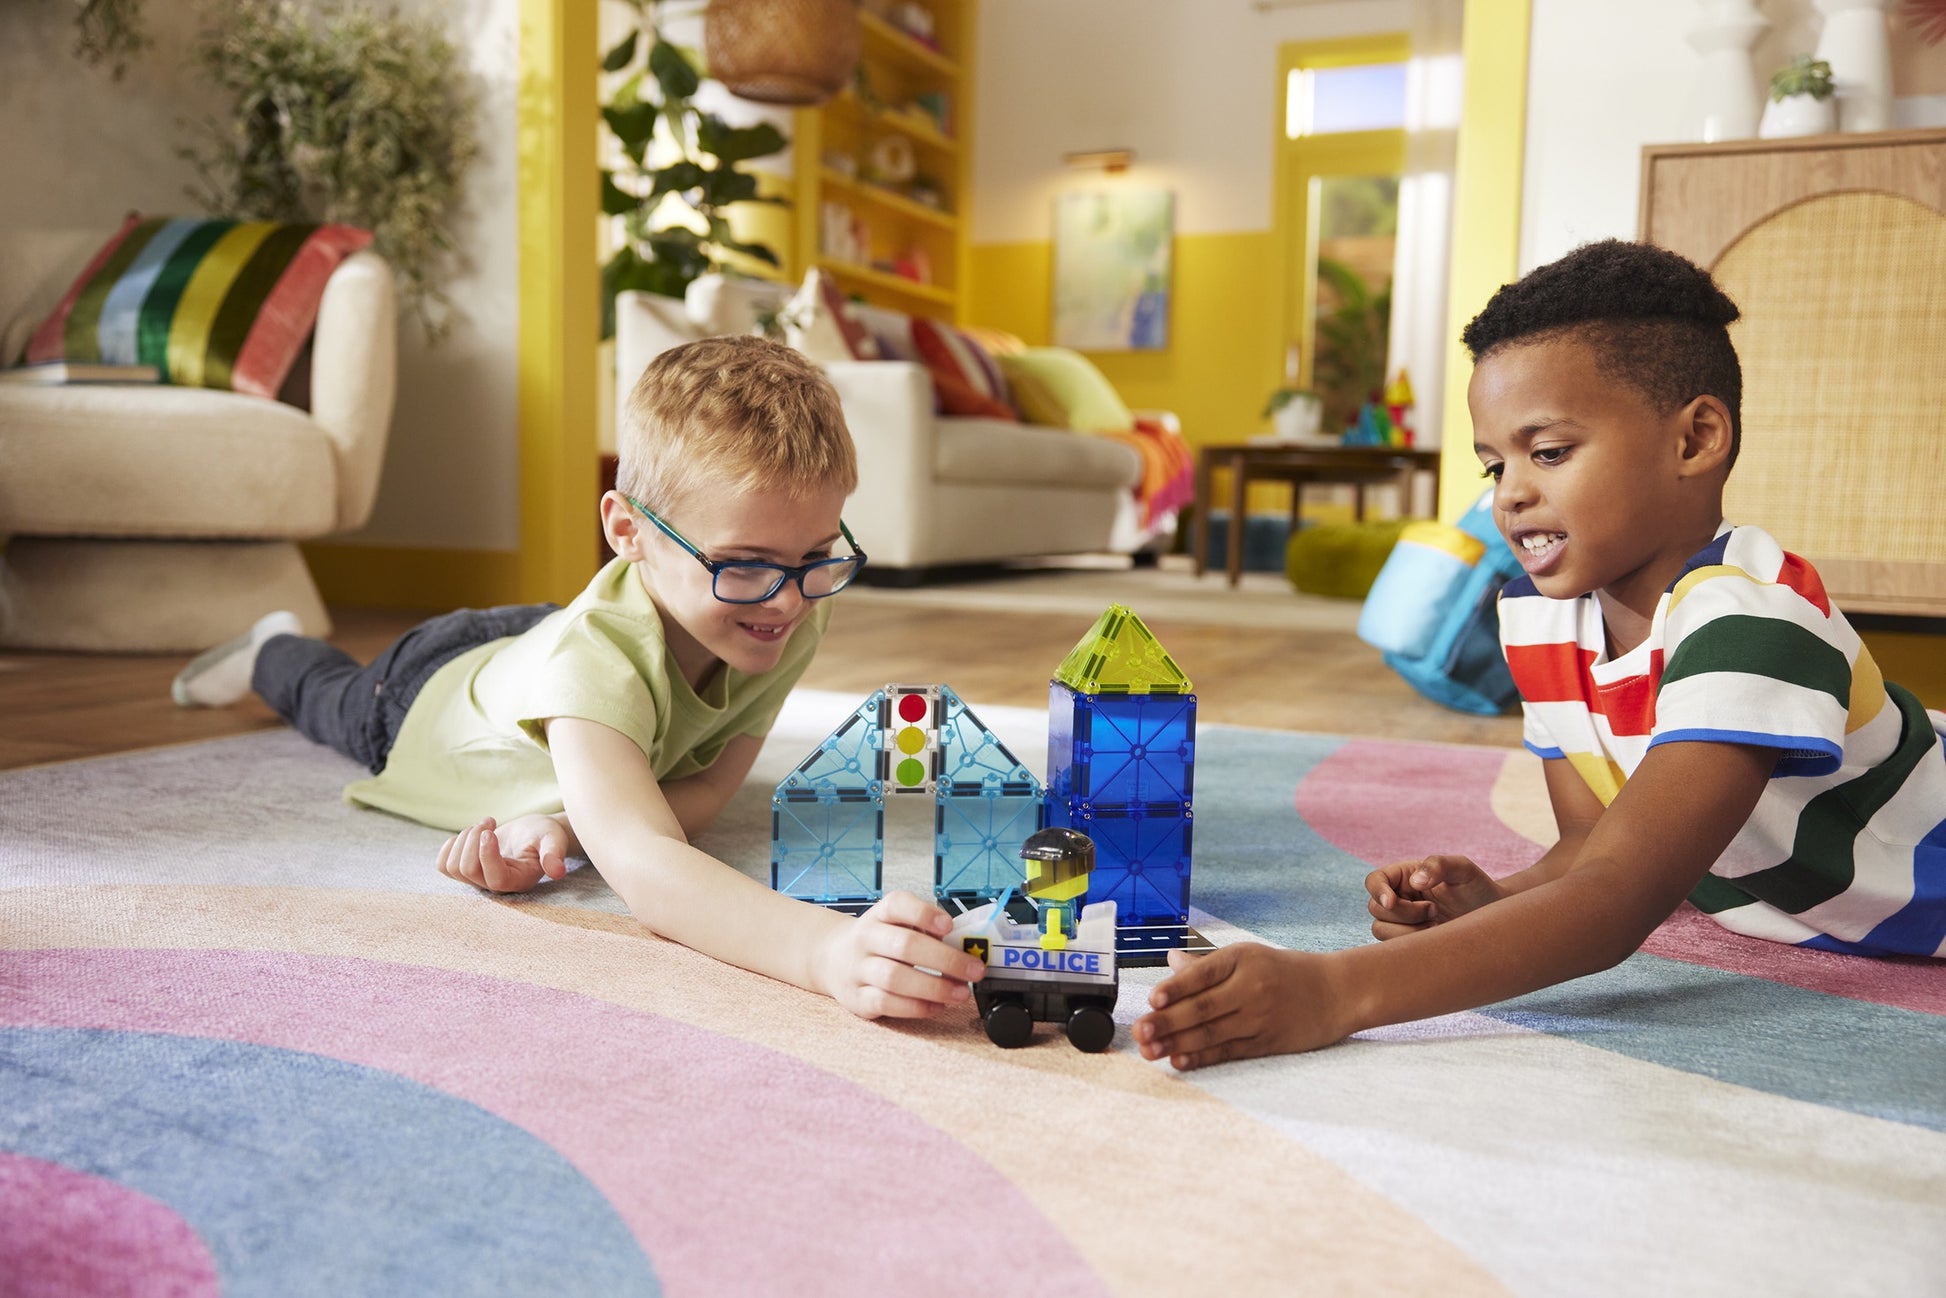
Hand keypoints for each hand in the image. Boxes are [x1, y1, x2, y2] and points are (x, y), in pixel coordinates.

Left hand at [435, 815, 570, 892]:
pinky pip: (443, 865)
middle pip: (467, 870)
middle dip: (472, 839)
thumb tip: (558, 871)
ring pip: (453, 867)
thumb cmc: (545, 835)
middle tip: (490, 821)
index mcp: (519, 880)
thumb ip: (554, 854)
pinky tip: (467, 836)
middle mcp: (496, 885)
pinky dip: (449, 846)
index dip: (486, 855)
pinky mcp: (466, 871)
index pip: (494, 880)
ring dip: (463, 839)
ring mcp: (478, 879)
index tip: (490, 831)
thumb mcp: (553, 839)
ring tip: (482, 826)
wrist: (534, 833)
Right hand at [813, 891, 987, 1020]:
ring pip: (894, 978)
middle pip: (904, 945)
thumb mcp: (896, 925)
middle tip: (974, 970)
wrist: (832, 959)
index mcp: (879, 915)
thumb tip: (965, 949)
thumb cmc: (879, 942)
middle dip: (945, 959)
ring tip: (961, 993)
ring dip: (934, 987)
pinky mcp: (856, 998)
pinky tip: (937, 1006)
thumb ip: (925, 932)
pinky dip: (916, 1007)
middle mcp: (865, 938)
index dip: (924, 914)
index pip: (898, 905)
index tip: (949, 925)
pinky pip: (886, 1003)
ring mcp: (858, 969)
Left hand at [1132, 944, 1347, 1069]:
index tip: (1152, 999)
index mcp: (1242, 958)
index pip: (1202, 973)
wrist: (1337, 992)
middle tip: (1139, 1032)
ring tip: (1150, 1050)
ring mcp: (1261, 1016)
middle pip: (1203, 1007)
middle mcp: (1251, 986)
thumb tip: (1171, 960)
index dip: (1176, 987)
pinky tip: (1180, 1059)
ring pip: (1212, 1032)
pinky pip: (1230, 1051)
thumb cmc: (1285, 972)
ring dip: (1177, 1043)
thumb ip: (1207, 964)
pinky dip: (1202, 1056)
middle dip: (1167, 1021)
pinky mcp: (1269, 1042)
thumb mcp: (1249, 957)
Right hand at [1365, 854, 1502, 939]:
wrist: (1491, 918)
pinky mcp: (1406, 942)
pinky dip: (1413, 945)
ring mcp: (1400, 922)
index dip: (1378, 891)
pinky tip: (1434, 937)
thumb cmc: (1477, 889)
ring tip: (1436, 925)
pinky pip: (1394, 948)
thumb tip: (1415, 882)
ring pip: (1381, 930)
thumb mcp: (1463, 870)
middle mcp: (1397, 898)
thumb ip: (1439, 865)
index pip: (1374, 880)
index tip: (1393, 901)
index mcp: (1404, 876)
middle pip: (1376, 908)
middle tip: (1434, 910)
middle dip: (1404, 913)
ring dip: (1408, 931)